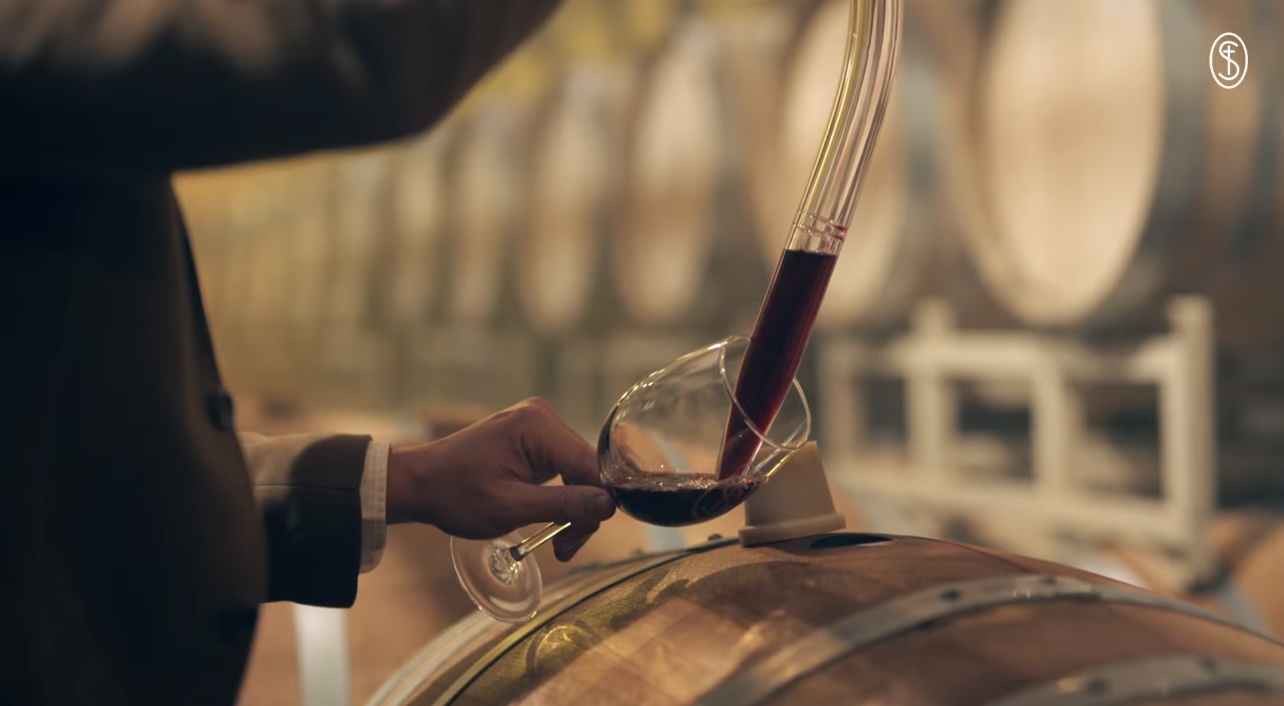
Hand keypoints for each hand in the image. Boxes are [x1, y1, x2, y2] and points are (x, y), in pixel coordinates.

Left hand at [385, 398, 615, 560]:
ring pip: (580, 474)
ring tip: (557, 543)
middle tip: (563, 548)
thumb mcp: (510, 507)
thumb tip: (610, 506)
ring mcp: (539, 426)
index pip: (591, 466)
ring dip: (573, 510)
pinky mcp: (535, 439)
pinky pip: (564, 470)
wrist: (420, 483)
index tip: (577, 540)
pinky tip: (553, 523)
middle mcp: (544, 417)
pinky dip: (562, 498)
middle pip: (588, 470)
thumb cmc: (455, 494)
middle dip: (581, 512)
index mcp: (538, 425)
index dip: (596, 505)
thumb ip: (563, 505)